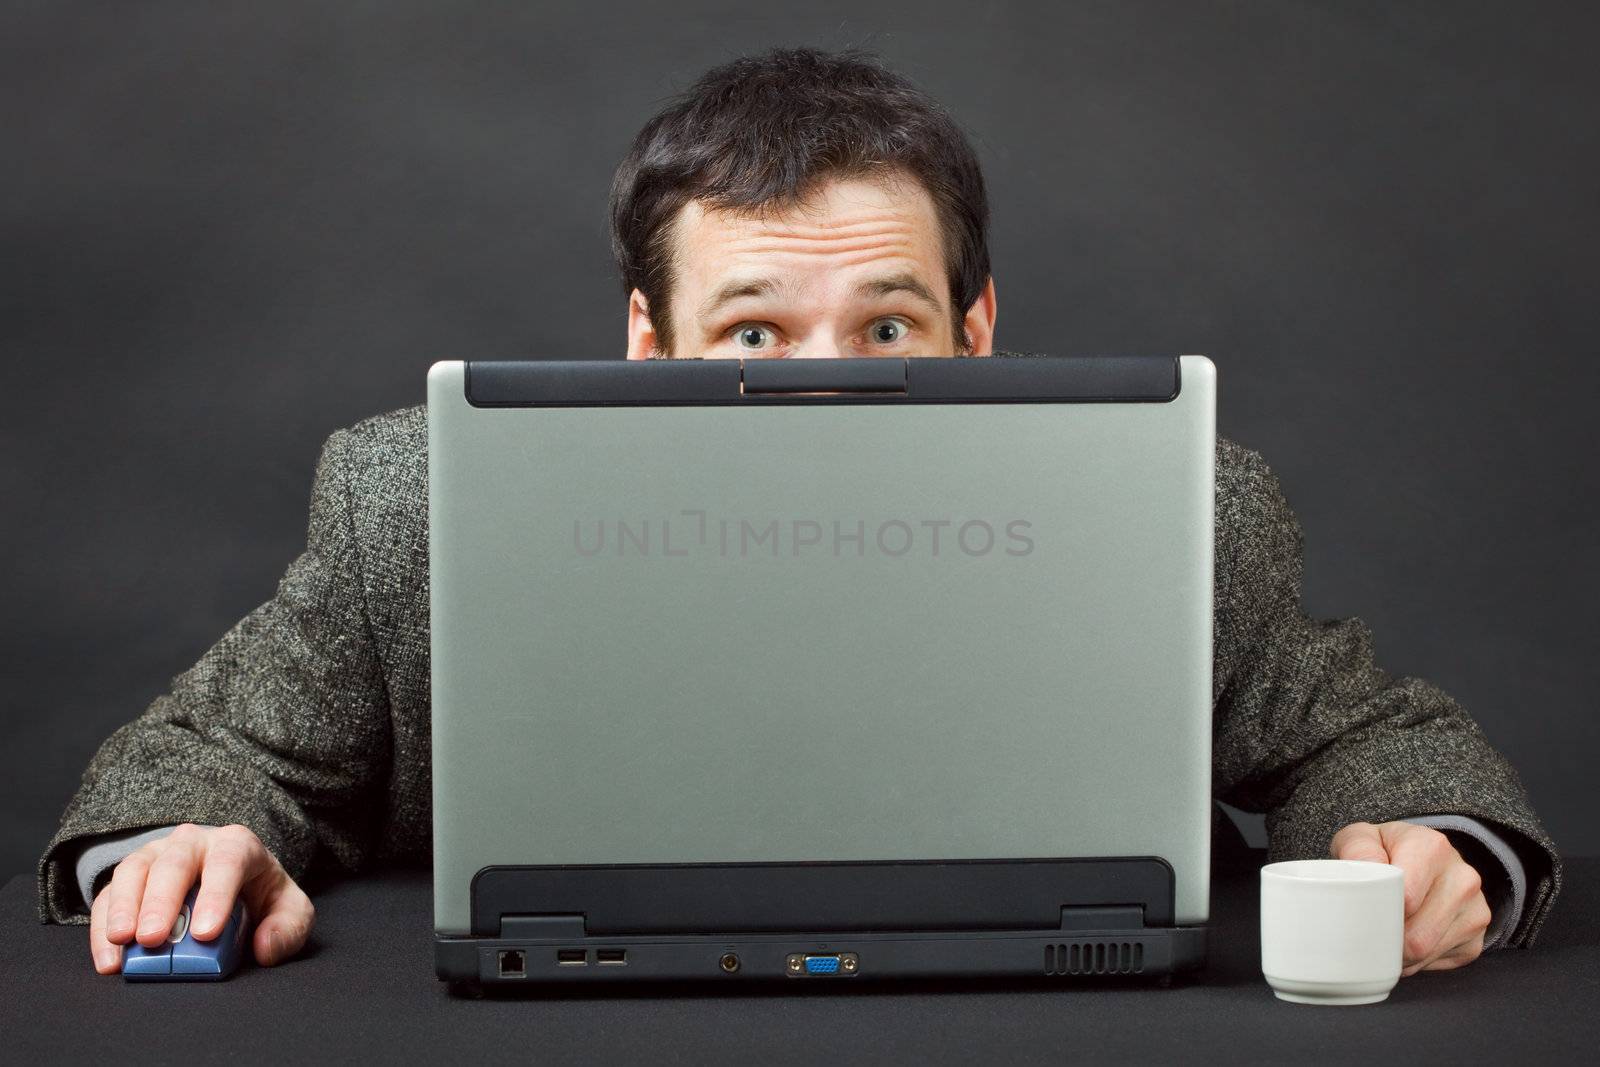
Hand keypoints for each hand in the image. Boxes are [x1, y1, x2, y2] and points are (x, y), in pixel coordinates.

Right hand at [88, 823, 314, 974]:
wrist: (233, 881)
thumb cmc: (261, 895)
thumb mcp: (289, 910)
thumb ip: (288, 928)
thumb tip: (264, 948)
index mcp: (237, 845)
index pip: (228, 861)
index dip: (216, 894)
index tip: (206, 933)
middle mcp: (194, 842)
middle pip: (174, 862)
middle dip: (161, 900)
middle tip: (153, 938)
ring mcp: (157, 855)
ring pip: (135, 870)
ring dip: (124, 907)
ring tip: (123, 941)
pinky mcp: (130, 877)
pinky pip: (108, 895)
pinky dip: (103, 925)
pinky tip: (109, 957)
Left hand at [1330, 820, 1491, 975]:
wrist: (1420, 858)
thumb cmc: (1384, 851)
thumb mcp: (1362, 837)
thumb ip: (1357, 850)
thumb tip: (1365, 872)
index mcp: (1433, 849)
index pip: (1406, 898)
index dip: (1379, 913)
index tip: (1364, 913)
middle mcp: (1462, 878)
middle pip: (1418, 935)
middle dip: (1386, 941)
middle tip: (1366, 933)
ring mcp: (1475, 910)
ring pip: (1427, 952)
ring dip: (1399, 955)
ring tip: (1383, 935)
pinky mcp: (1476, 939)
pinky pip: (1439, 962)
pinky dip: (1415, 961)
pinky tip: (1406, 939)